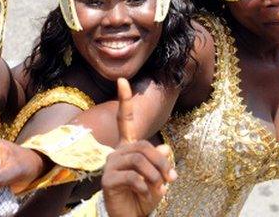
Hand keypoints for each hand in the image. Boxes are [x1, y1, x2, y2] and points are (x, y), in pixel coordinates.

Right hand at [102, 78, 176, 216]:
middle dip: (161, 163)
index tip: (122, 81)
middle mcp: (117, 152)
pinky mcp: (107, 179)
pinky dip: (146, 187)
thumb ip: (160, 163)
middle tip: (171, 179)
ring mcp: (110, 165)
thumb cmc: (142, 197)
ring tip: (158, 188)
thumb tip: (166, 150)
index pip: (125, 120)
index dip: (124, 100)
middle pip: (143, 146)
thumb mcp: (158, 179)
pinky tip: (146, 194)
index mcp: (128, 147)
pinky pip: (133, 176)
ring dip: (155, 176)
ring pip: (139, 160)